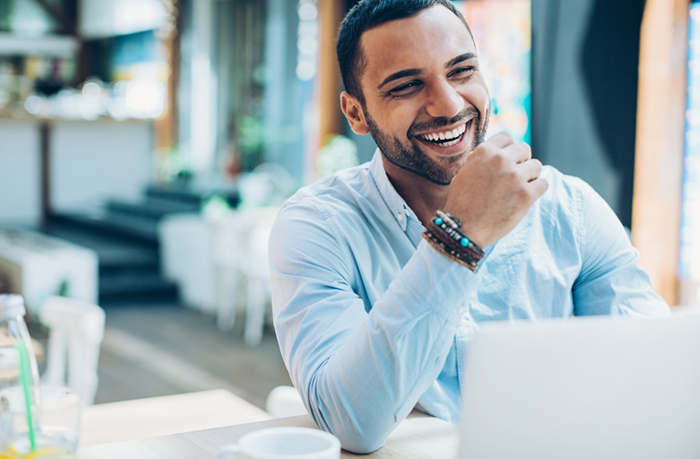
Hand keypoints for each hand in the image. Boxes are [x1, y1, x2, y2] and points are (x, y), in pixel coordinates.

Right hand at [443, 132, 547, 247]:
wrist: (464, 229)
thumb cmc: (461, 203)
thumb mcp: (464, 173)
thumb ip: (481, 160)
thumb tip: (496, 152)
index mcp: (484, 151)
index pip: (507, 137)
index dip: (508, 148)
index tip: (508, 159)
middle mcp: (500, 160)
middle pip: (524, 149)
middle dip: (521, 161)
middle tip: (514, 176)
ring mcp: (515, 177)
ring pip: (536, 166)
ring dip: (530, 176)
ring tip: (518, 188)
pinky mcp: (526, 195)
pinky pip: (543, 184)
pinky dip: (537, 190)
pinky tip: (525, 197)